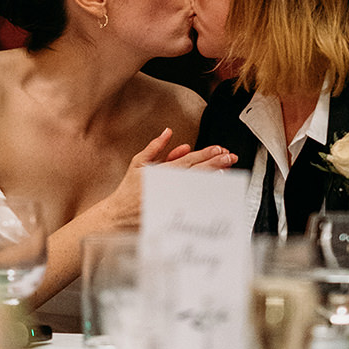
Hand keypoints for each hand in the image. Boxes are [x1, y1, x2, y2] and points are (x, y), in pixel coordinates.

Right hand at [101, 130, 236, 229]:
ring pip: (197, 187)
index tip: (219, 150)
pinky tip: (214, 188)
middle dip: (215, 163)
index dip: (205, 154)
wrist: (119, 216)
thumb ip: (154, 147)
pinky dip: (204, 194)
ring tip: (226, 170)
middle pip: (197, 172)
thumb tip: (168, 132)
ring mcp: (172, 199)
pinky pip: (193, 201)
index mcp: (161, 172)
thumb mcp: (138, 163)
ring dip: (213, 178)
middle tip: (230, 157)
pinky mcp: (173, 211)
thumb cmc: (128, 190)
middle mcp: (169, 185)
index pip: (188, 161)